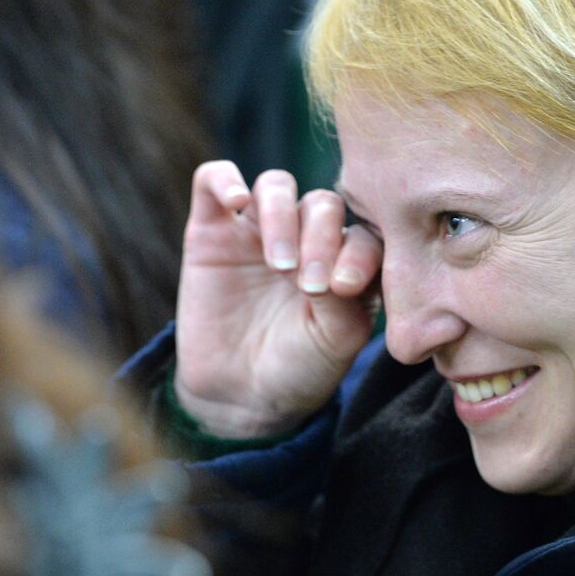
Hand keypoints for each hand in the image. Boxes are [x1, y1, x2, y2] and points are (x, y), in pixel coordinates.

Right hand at [173, 162, 381, 437]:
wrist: (241, 395)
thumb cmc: (300, 367)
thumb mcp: (335, 341)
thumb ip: (344, 299)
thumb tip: (331, 269)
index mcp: (346, 259)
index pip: (363, 231)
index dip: (358, 252)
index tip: (344, 287)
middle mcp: (306, 237)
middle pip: (322, 203)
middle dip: (321, 238)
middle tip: (308, 284)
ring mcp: (258, 231)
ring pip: (276, 185)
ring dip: (282, 216)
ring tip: (278, 264)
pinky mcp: (211, 231)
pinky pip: (213, 179)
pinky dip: (225, 180)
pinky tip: (238, 203)